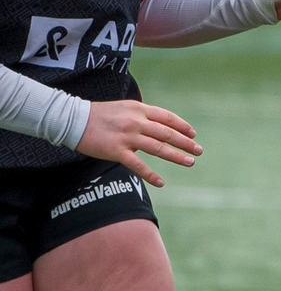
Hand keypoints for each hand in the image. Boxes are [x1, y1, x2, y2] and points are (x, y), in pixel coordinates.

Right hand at [78, 99, 199, 186]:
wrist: (72, 119)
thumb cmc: (99, 114)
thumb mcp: (124, 108)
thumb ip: (142, 117)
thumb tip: (159, 128)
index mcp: (139, 109)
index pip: (168, 118)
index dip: (182, 127)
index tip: (193, 134)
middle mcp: (136, 122)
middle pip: (167, 133)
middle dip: (186, 143)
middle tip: (199, 151)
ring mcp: (127, 137)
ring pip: (158, 148)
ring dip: (176, 156)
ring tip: (190, 162)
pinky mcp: (116, 151)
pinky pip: (137, 165)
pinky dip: (151, 174)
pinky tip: (161, 182)